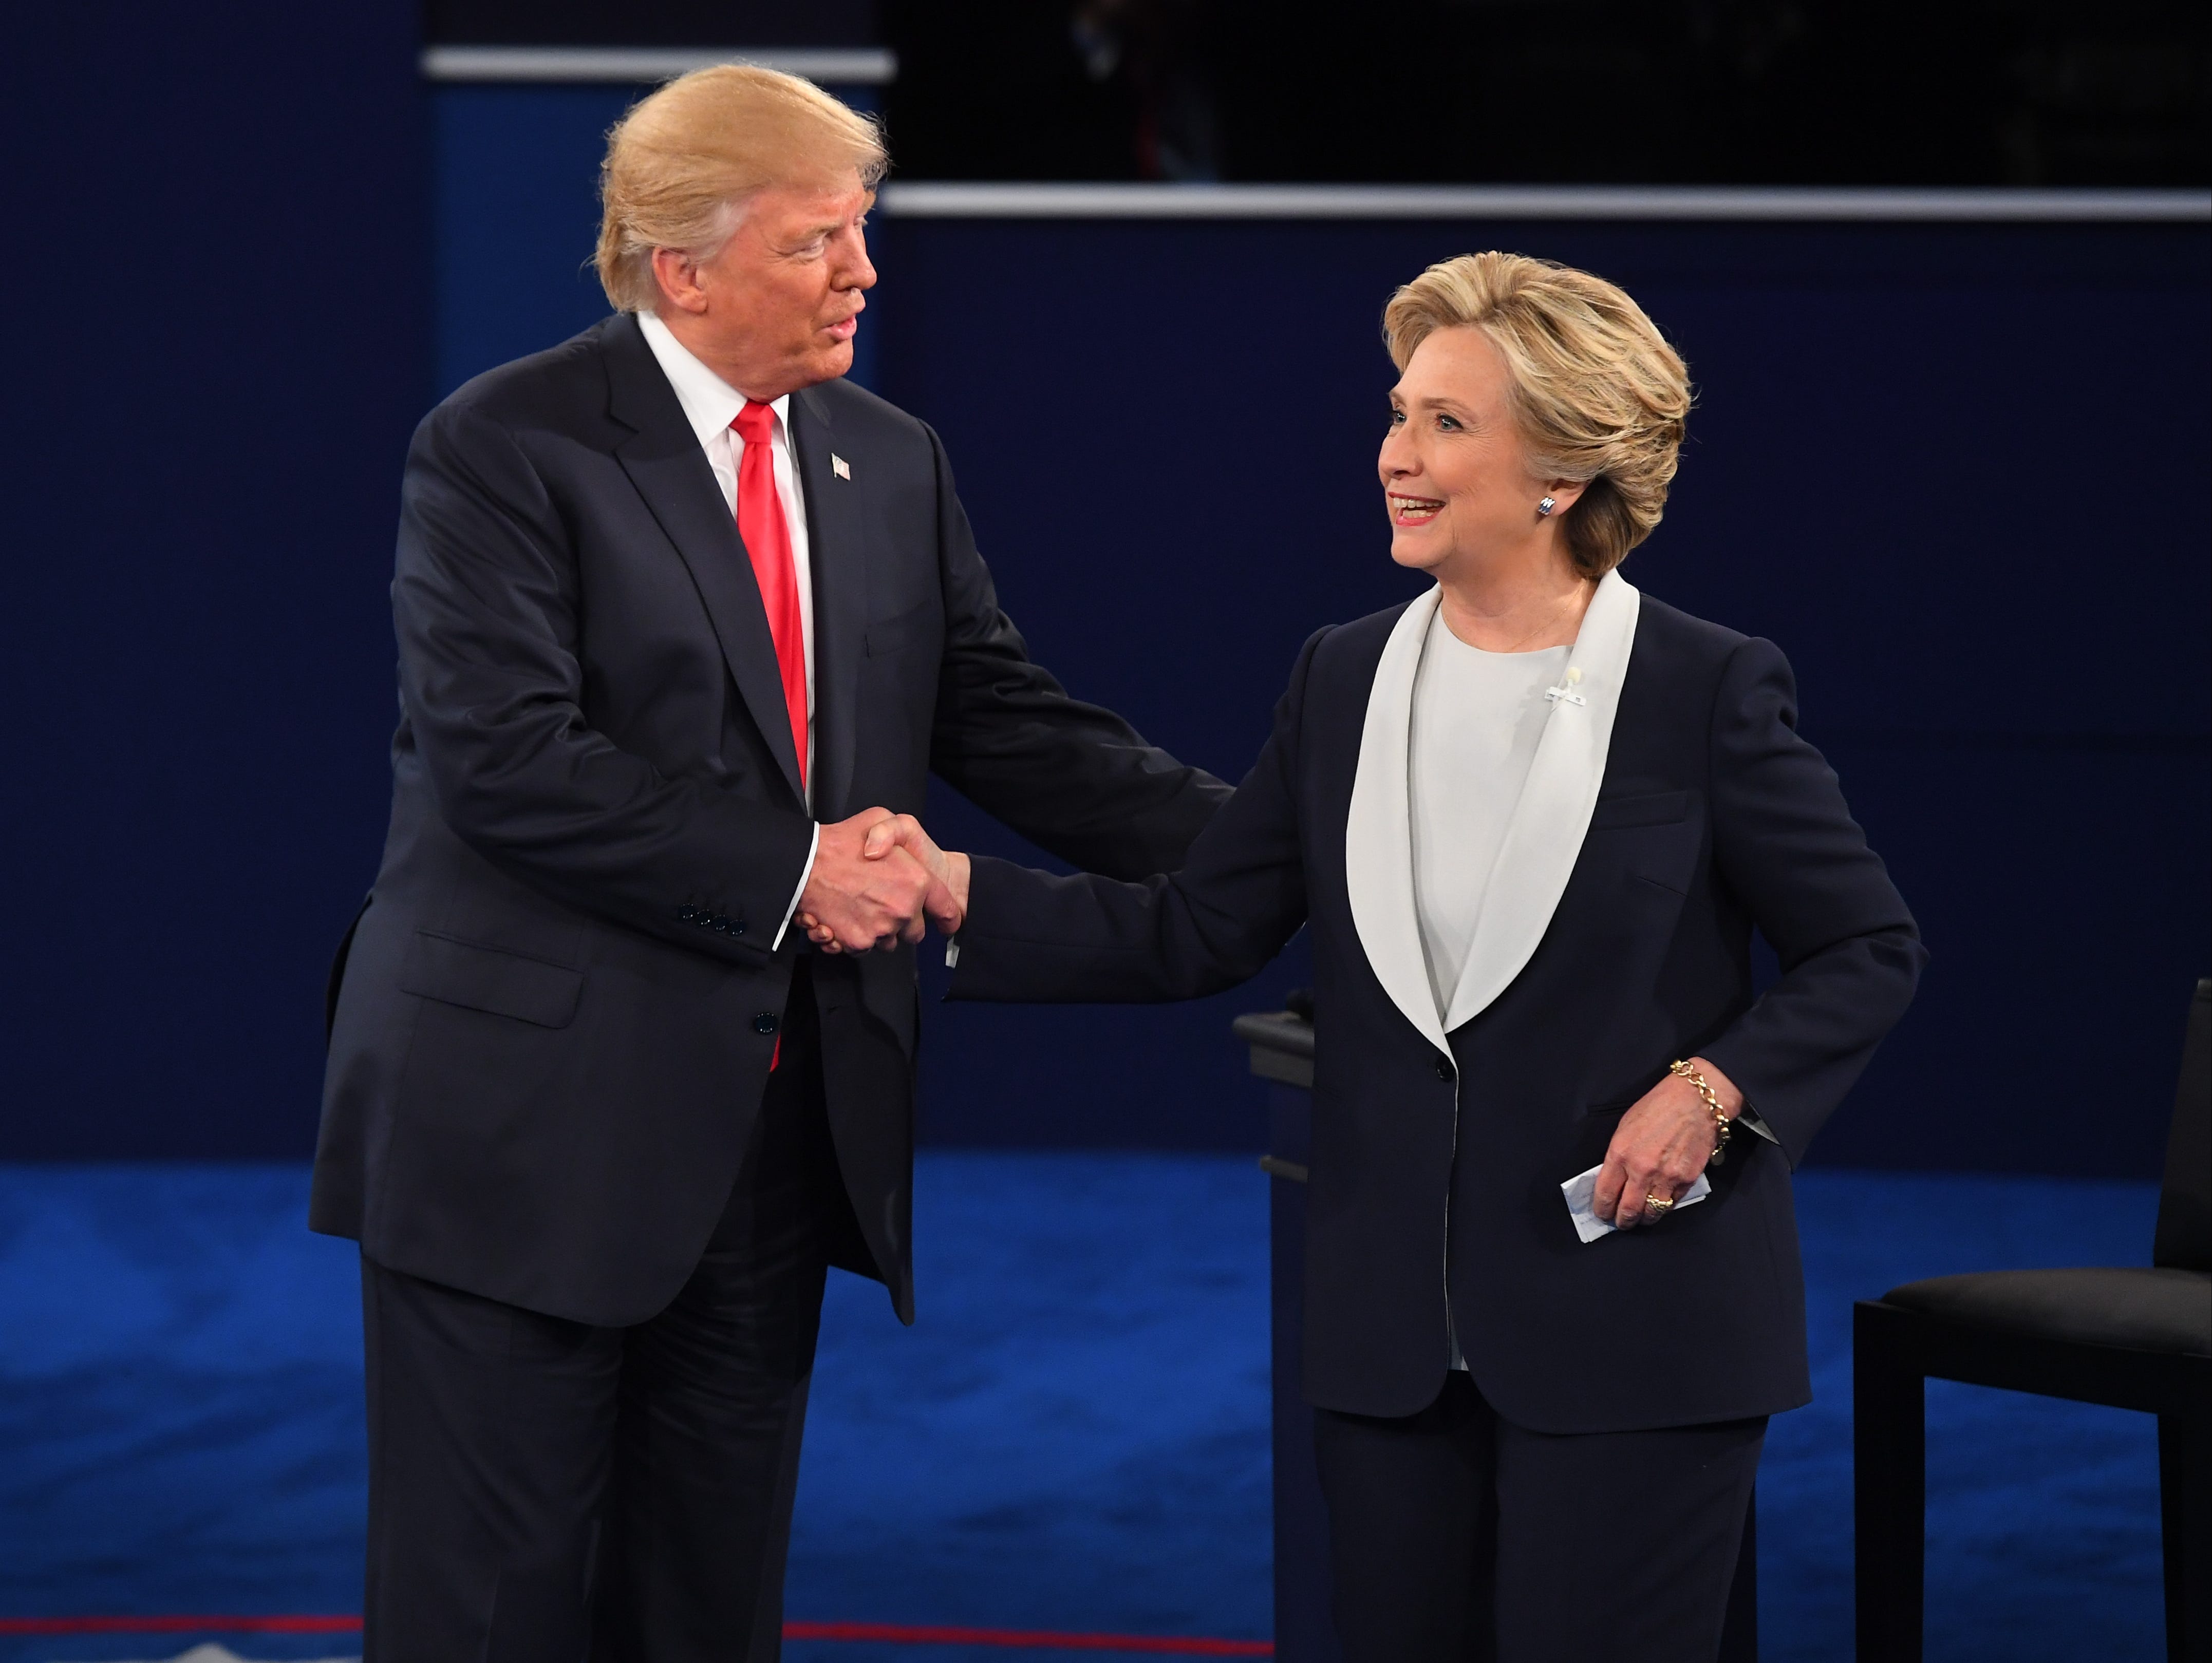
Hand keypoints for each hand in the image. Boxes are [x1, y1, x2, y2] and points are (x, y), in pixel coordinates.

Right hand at [793, 807, 935, 953]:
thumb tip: (904, 863)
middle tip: (885, 904)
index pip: (947, 909)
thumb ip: (900, 834)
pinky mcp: (858, 942)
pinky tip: (844, 918)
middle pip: (915, 932)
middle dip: (905, 922)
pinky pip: (865, 948)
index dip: (947, 916)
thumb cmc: (841, 841)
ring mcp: (881, 929)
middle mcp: (903, 909)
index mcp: (917, 882)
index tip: (946, 922)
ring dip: (880, 930)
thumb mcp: (881, 817)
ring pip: (889, 942)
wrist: (803, 864)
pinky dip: (856, 937)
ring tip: (861, 908)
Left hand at [1593, 1057, 1741, 1228]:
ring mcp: (1666, 1177)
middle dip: (1622, 1221)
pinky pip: (1671, 1204)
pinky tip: (1660, 1202)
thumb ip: (1618, 1156)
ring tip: (1640, 1218)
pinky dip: (1664, 1207)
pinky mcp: (1687, 1181)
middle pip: (1627, 1211)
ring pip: (1651, 1213)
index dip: (1602, 1209)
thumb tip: (1612, 1180)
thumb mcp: (1625, 1128)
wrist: (1695, 1101)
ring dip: (1644, 1219)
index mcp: (1620, 1153)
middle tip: (1621, 1223)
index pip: (1605, 1193)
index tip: (1602, 1213)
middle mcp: (1641, 1170)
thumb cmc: (1657, 1108)